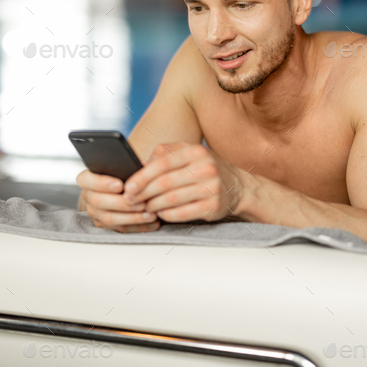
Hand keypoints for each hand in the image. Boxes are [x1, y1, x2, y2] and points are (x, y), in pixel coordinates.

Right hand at [76, 170, 160, 232]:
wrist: (124, 189)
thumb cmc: (125, 174)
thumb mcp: (124, 167)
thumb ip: (128, 168)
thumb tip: (143, 168)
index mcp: (87, 179)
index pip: (86, 180)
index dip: (102, 183)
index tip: (120, 185)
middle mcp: (88, 196)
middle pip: (99, 202)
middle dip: (122, 203)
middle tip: (141, 203)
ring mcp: (95, 212)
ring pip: (110, 218)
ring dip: (132, 217)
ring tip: (150, 215)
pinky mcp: (104, 225)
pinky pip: (121, 228)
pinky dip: (138, 226)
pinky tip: (152, 223)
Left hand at [122, 141, 241, 222]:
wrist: (238, 187)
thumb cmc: (206, 169)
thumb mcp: (189, 153)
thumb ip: (165, 154)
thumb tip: (139, 165)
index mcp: (195, 151)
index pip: (162, 163)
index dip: (142, 176)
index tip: (128, 186)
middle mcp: (205, 167)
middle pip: (165, 182)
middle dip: (143, 193)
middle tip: (131, 200)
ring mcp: (211, 187)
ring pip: (172, 199)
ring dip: (153, 205)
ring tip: (144, 207)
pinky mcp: (213, 206)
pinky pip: (183, 213)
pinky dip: (167, 215)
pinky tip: (161, 214)